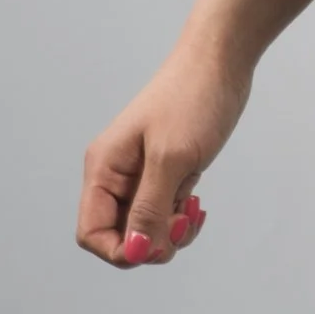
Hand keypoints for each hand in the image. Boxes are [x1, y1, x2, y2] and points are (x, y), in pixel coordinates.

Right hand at [77, 41, 251, 267]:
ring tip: (194, 211)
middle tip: (184, 223)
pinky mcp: (168, 171)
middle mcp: (117, 175)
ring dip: (170, 232)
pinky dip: (181, 218)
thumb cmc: (193, 98)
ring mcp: (143, 174)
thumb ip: (150, 207)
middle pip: (121, 235)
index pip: (92, 232)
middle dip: (151, 241)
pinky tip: (198, 205)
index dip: (121, 250)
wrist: (221, 60)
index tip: (156, 244)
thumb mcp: (171, 157)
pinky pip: (165, 212)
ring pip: (146, 227)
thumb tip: (136, 253)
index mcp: (105, 168)